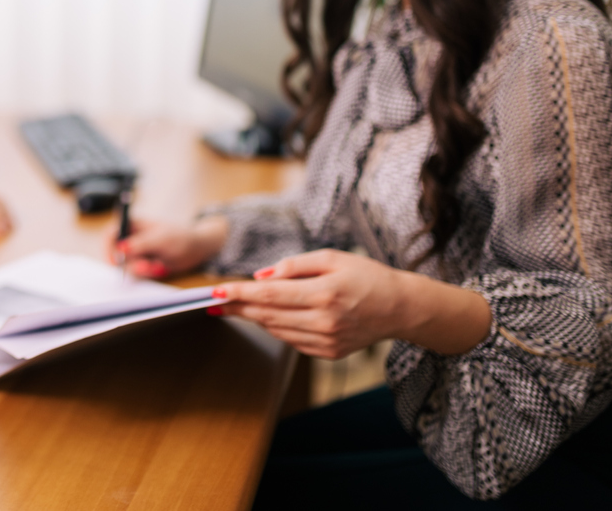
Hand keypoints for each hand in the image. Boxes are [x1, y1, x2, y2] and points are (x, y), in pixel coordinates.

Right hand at [110, 215, 227, 278]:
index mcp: (133, 224)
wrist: (197, 249)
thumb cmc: (180, 236)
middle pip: (117, 253)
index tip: (114, 260)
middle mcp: (132, 238)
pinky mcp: (143, 264)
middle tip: (145, 267)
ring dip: (141, 269)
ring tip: (158, 266)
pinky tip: (160, 268)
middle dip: (130, 263)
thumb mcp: (161, 239)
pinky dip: (147, 273)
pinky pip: (137, 272)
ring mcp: (137, 252)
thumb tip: (120, 247)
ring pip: (127, 265)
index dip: (108, 246)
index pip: (111, 232)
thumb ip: (140, 243)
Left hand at [209, 249, 411, 358]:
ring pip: (276, 330)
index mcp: (325, 294)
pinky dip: (274, 327)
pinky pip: (290, 340)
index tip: (216, 291)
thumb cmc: (364, 276)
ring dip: (252, 318)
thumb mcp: (331, 258)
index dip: (240, 294)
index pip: (270, 296)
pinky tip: (265, 316)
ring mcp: (327, 341)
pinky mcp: (328, 353)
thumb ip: (294, 266)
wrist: (399, 308)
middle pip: (268, 315)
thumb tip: (259, 277)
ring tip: (233, 306)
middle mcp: (325, 322)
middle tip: (212, 301)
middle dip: (237, 307)